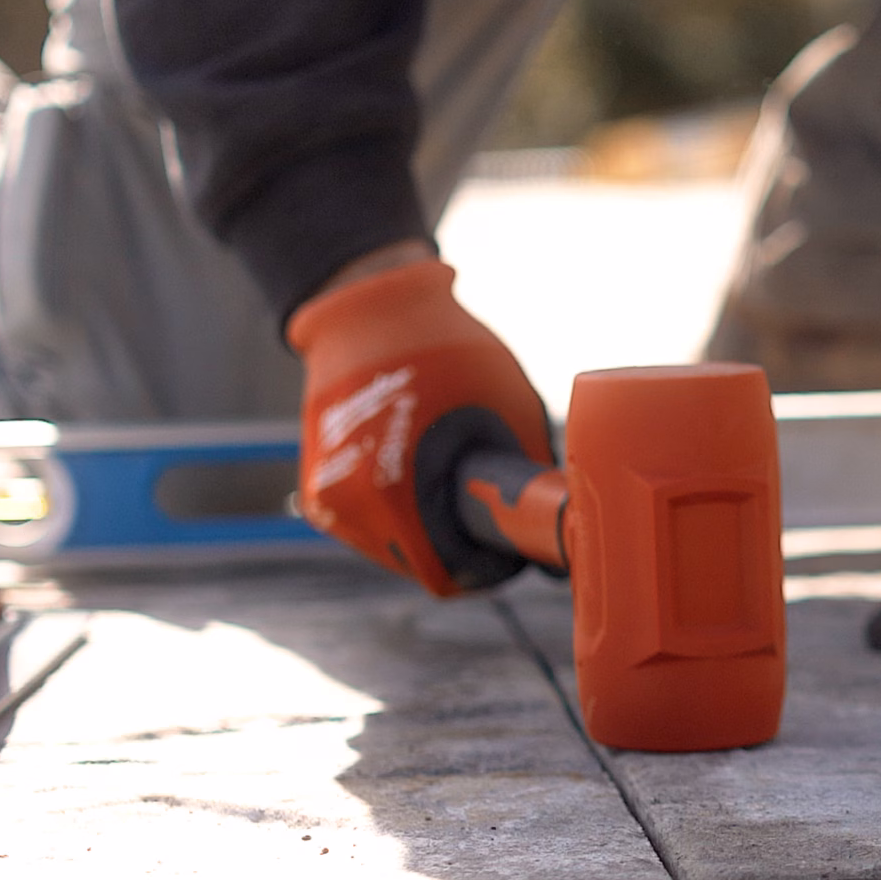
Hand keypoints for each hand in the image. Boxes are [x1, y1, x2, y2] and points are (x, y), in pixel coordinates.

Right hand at [286, 255, 554, 594]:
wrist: (367, 305)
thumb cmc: (447, 346)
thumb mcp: (510, 405)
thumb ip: (526, 469)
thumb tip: (562, 522)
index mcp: (390, 493)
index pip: (448, 574)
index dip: (490, 562)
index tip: (513, 541)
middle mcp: (349, 503)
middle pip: (423, 565)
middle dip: (461, 544)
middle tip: (492, 509)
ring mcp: (327, 499)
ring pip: (396, 551)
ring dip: (429, 531)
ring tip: (454, 483)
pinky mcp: (318, 490)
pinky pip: (372, 527)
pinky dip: (400, 515)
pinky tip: (422, 478)